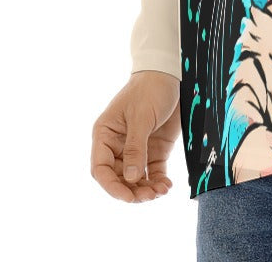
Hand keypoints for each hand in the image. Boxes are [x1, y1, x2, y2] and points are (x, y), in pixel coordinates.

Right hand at [91, 70, 181, 201]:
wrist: (170, 75)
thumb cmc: (150, 89)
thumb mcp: (140, 117)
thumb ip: (135, 148)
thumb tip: (129, 179)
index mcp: (105, 135)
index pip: (101, 168)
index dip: (111, 186)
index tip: (127, 196)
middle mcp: (118, 146)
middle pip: (118, 178)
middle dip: (132, 191)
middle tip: (149, 196)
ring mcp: (136, 149)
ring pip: (135, 180)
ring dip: (146, 190)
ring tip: (160, 191)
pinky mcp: (154, 150)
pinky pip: (153, 173)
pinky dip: (158, 182)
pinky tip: (166, 186)